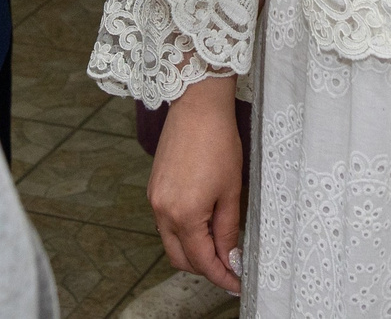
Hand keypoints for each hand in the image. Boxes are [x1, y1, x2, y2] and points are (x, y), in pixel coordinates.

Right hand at [149, 77, 243, 293]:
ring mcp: (154, 200)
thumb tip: (229, 257)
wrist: (197, 107)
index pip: (202, 261)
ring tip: (219, 245)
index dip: (221, 276)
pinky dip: (183, 231)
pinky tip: (203, 224)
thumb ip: (228, 230)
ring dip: (193, 250)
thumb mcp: (231, 191)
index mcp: (183, 215)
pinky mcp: (154, 188)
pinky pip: (165, 223)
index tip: (236, 283)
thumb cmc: (218, 142)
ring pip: (171, 242)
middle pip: (180, 259)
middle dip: (205, 268)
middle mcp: (162, 211)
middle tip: (230, 267)